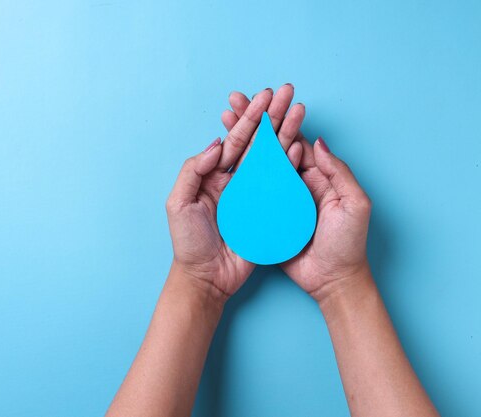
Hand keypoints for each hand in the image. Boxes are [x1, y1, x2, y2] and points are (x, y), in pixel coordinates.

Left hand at [166, 88, 306, 302]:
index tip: (264, 97)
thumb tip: (217, 144)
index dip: (250, 118)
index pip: (235, 140)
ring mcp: (253, 194)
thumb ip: (193, 170)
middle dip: (273, 116)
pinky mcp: (267, 210)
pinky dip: (291, 165)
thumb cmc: (188, 243)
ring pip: (272, 157)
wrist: (206, 277)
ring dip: (287, 133)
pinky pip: (281, 184)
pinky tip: (301, 146)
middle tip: (288, 92)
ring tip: (300, 110)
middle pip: (257, 142)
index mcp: (214, 175)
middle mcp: (235, 180)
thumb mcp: (178, 204)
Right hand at [222, 86, 371, 301]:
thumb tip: (317, 141)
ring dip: (240, 140)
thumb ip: (338, 172)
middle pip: (270, 145)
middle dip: (251, 121)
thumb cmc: (348, 244)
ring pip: (256, 163)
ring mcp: (278, 198)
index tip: (259, 98)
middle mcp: (294, 182)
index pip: (293, 138)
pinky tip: (221, 158)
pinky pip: (250, 191)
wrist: (332, 281)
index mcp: (316, 175)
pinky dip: (235, 172)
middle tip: (233, 100)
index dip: (276, 118)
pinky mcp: (266, 216)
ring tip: (224, 118)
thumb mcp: (353, 204)